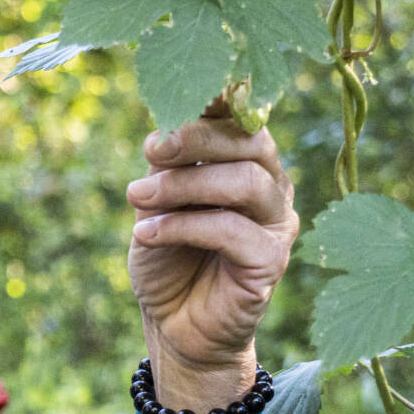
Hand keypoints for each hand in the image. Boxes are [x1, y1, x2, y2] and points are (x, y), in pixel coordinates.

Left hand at [125, 112, 298, 381]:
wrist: (174, 323)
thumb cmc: (167, 255)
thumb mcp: (158, 198)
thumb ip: (168, 162)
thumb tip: (166, 125)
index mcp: (246, 159)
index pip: (244, 112)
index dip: (217, 95)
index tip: (175, 89)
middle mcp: (271, 184)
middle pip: (250, 138)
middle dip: (195, 137)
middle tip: (151, 150)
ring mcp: (276, 222)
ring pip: (244, 181)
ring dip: (182, 184)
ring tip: (136, 198)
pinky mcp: (271, 260)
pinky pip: (231, 230)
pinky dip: (181, 225)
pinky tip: (145, 234)